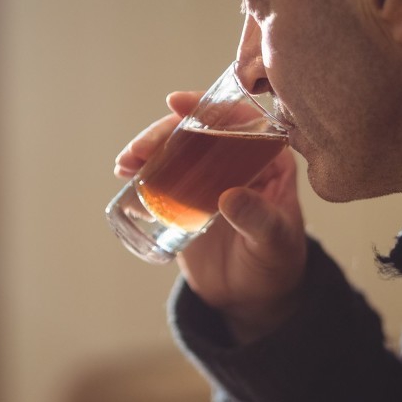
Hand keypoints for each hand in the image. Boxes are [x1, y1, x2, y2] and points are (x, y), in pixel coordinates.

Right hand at [114, 92, 307, 343]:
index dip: (208, 106)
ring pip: (176, 152)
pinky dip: (142, 173)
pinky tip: (126, 174)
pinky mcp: (185, 200)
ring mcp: (208, 180)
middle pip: (198, 132)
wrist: (251, 298)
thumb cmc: (275, 265)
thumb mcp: (273, 242)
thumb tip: (230, 196)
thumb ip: (258, 219)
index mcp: (269, 160)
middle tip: (140, 149)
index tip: (176, 104)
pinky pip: (162, 178)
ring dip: (148, 150)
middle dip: (165, 134)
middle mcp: (237, 162)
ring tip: (126, 163)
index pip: (240, 119)